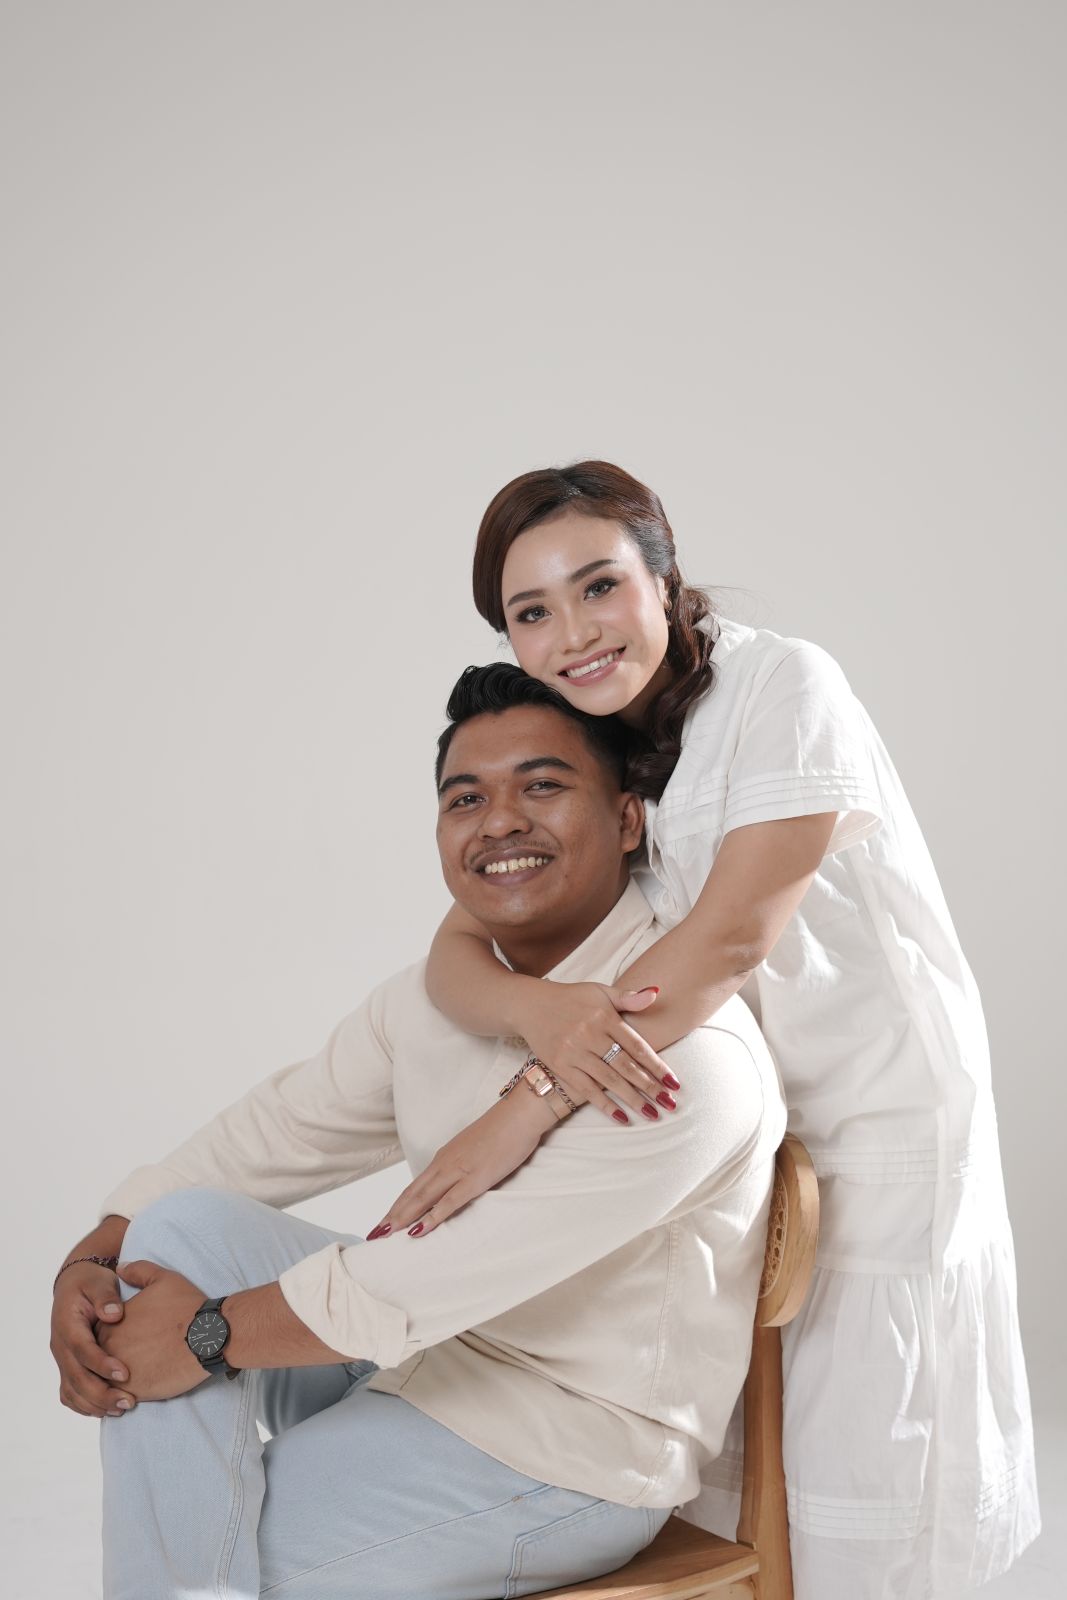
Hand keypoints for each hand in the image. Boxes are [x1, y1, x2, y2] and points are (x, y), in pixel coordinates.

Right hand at [51, 1262, 138, 1419]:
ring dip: (95, 1404)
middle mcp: (60, 1346)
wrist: (76, 1286)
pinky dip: (85, 1406)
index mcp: (67, 1324)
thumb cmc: (91, 1283)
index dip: (101, 1364)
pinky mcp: (67, 1368)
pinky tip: (106, 1410)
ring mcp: (62, 1359)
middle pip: (76, 1377)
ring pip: (72, 1390)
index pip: (82, 1349)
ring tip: (122, 1409)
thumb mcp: (99, 1282)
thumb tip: (114, 1314)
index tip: (125, 1374)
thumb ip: (106, 1297)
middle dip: (102, 1393)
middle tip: (128, 1402)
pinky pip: (70, 1393)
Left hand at [96, 1261, 211, 1401]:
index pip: (95, 1333)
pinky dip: (120, 1397)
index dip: (107, 1334)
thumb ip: (137, 1271)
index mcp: (111, 1323)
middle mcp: (109, 1348)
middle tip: (125, 1359)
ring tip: (129, 1379)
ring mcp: (119, 1372)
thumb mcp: (163, 1278)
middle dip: (107, 1359)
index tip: (122, 1336)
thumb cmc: (187, 1306)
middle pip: (97, 1359)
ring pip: (104, 1381)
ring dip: (111, 1382)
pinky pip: (117, 1397)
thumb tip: (119, 1267)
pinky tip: (134, 1392)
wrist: (208, 1336)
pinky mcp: (133, 1391)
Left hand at [367, 1090, 545, 1240]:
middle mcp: (445, 1163)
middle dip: (392, 1215)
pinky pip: (449, 1201)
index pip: (415, 1186)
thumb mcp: (476, 1149)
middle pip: (412, 1194)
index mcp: (445, 1157)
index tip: (385, 1221)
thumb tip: (457, 1181)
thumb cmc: (503, 1130)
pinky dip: (432, 1217)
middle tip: (374, 1234)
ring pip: (423, 1198)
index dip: (398, 1205)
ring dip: (403, 1217)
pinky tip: (419, 1230)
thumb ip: (463, 1164)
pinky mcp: (475, 1178)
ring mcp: (458, 1170)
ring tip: (385, 1235)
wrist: (520, 1113)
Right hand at [517, 981, 680, 1120]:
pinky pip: (586, 1089)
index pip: (636, 1045)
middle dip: (649, 1086)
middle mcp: (589, 1034)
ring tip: (652, 1114)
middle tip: (669, 1103)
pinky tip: (622, 1117)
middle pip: (625, 1065)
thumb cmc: (572, 999)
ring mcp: (573, 1051)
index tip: (674, 1082)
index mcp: (604, 1016)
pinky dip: (605, 1104)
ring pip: (608, 1080)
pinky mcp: (560, 1065)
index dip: (656, 1065)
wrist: (531, 1006)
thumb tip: (656, 992)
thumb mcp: (600, 991)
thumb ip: (628, 997)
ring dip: (632, 1099)